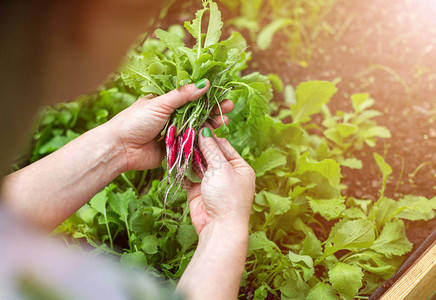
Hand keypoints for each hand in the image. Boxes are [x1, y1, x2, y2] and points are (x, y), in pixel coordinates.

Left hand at [106, 80, 233, 170]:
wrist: (120, 148)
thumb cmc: (134, 121)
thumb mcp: (159, 103)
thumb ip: (182, 95)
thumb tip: (204, 83)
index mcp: (167, 101)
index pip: (191, 95)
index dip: (207, 93)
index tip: (222, 92)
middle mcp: (173, 115)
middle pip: (198, 111)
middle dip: (213, 109)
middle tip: (229, 106)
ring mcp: (175, 132)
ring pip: (198, 127)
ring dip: (211, 123)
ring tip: (224, 120)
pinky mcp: (176, 148)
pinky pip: (193, 143)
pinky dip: (204, 140)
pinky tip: (215, 136)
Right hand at [187, 125, 255, 235]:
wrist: (219, 228)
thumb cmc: (227, 197)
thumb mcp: (221, 168)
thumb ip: (211, 150)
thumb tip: (204, 132)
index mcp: (240, 167)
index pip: (224, 146)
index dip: (210, 137)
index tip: (196, 126)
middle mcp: (227, 174)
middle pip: (210, 154)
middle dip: (198, 145)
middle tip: (184, 133)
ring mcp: (212, 183)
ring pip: (198, 164)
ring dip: (189, 155)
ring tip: (177, 142)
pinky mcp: (199, 191)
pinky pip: (190, 176)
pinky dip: (183, 168)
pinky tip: (175, 157)